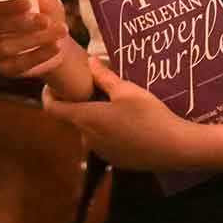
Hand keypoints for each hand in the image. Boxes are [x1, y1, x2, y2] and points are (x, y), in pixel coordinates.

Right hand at [0, 0, 70, 78]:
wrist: (54, 40)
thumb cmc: (44, 12)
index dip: (5, 4)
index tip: (27, 3)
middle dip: (22, 23)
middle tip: (45, 20)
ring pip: (7, 47)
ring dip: (37, 39)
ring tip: (61, 30)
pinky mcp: (4, 68)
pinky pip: (18, 64)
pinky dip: (40, 55)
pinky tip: (56, 46)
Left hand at [42, 57, 206, 171]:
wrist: (174, 147)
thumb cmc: (149, 115)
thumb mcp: (128, 91)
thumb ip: (105, 77)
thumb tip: (90, 62)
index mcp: (86, 118)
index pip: (53, 108)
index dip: (48, 95)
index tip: (55, 83)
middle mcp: (87, 137)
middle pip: (74, 117)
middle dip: (80, 102)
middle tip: (96, 87)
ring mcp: (101, 151)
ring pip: (90, 129)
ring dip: (96, 116)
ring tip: (117, 104)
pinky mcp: (115, 159)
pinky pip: (104, 141)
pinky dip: (108, 130)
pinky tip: (130, 124)